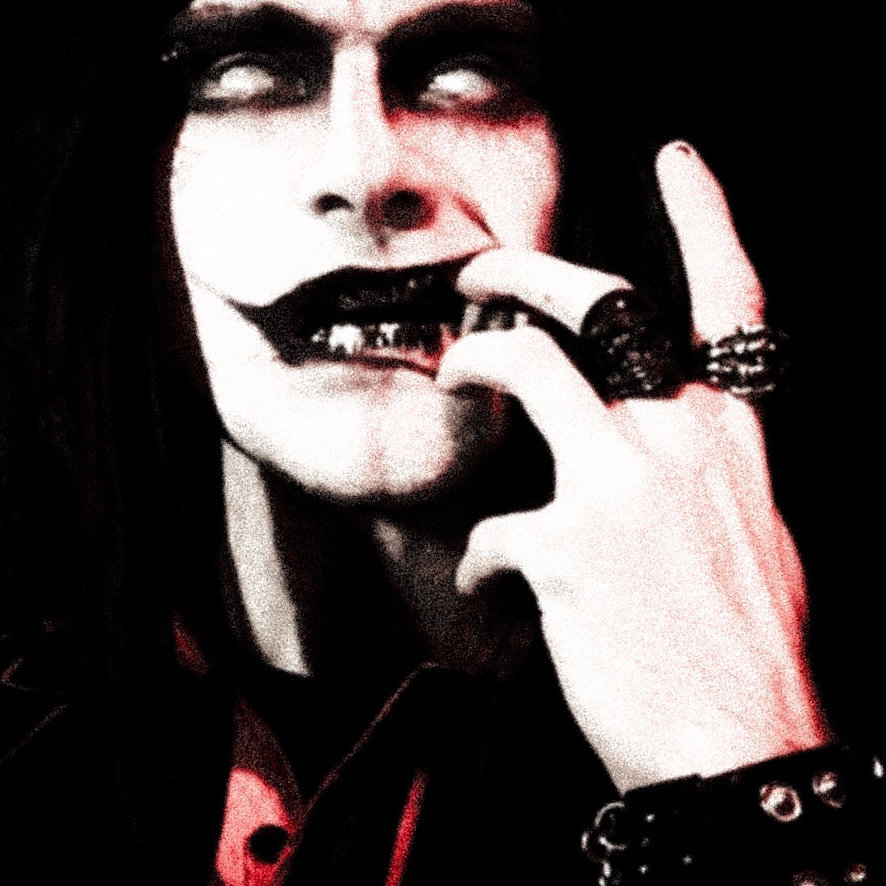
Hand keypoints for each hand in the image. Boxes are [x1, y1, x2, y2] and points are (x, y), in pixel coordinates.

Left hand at [437, 141, 828, 792]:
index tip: (676, 159)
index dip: (706, 216)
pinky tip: (485, 586)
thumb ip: (699, 479)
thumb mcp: (748, 539)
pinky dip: (482, 558)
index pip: (732, 298)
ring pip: (526, 371)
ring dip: (476, 364)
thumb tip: (650, 459)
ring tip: (450, 371)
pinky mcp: (567, 545)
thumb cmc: (745, 649)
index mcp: (732, 435)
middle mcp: (680, 438)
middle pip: (600, 306)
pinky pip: (495, 533)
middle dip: (527, 273)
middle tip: (480, 274)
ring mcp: (622, 483)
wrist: (742, 749)